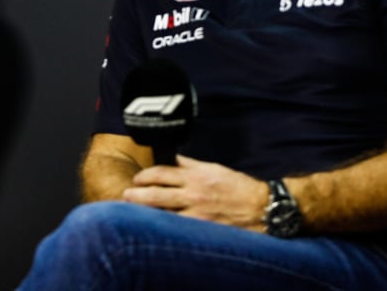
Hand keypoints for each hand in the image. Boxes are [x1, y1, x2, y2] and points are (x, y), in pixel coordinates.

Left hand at [120, 155, 268, 231]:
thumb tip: (171, 158)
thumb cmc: (237, 186)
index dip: (144, 176)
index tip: (137, 179)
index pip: (161, 174)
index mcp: (195, 176)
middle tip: (126, 195)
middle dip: (136, 195)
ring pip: (164, 214)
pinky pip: (178, 227)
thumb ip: (189, 164)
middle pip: (156, 195)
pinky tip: (155, 225)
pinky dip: (165, 225)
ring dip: (146, 212)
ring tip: (134, 211)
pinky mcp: (202, 228)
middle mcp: (194, 194)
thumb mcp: (212, 168)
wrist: (261, 207)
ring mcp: (197, 214)